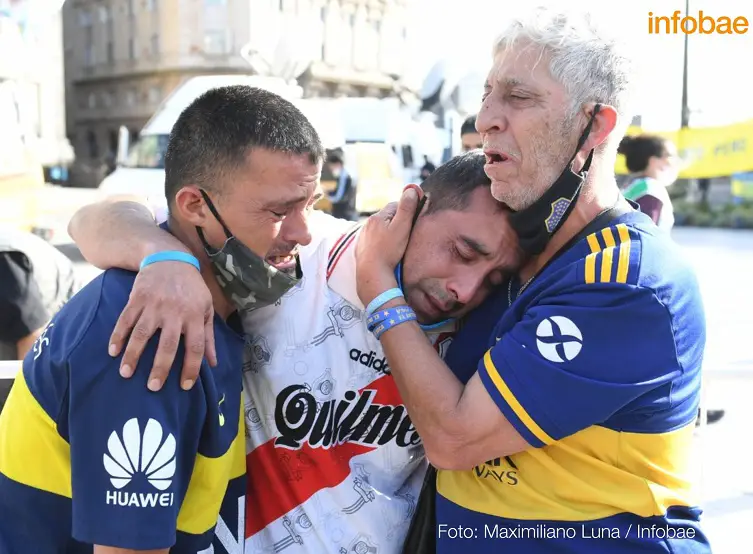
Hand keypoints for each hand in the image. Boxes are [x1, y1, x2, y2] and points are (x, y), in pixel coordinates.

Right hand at [109, 262, 215, 390]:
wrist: (170, 259)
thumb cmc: (192, 288)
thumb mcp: (207, 308)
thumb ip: (209, 337)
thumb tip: (214, 363)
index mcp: (196, 315)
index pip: (195, 347)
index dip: (191, 368)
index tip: (184, 386)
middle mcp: (175, 311)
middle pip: (167, 345)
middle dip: (160, 368)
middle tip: (153, 387)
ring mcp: (154, 305)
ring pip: (142, 334)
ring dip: (133, 355)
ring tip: (126, 374)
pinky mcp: (137, 298)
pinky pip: (125, 320)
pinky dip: (117, 336)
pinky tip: (113, 351)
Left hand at [356, 185, 423, 305]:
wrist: (372, 273)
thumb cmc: (389, 251)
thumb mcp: (402, 227)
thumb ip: (407, 208)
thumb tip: (411, 189)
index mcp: (377, 217)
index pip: (395, 205)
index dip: (406, 211)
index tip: (412, 221)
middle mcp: (367, 224)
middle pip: (386, 217)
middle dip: (396, 222)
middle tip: (405, 234)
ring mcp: (362, 236)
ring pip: (379, 229)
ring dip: (388, 232)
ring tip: (396, 244)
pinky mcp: (360, 248)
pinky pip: (373, 241)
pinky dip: (380, 243)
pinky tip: (386, 251)